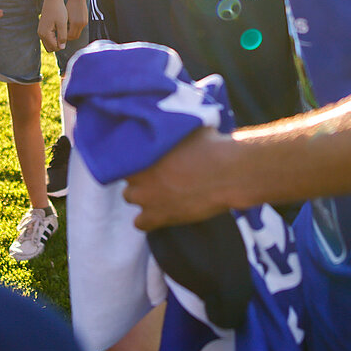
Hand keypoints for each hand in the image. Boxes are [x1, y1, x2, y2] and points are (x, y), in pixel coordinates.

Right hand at [38, 0, 66, 52]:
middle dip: (58, 45)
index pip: (54, 47)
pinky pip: (48, 39)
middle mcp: (41, 34)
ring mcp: (40, 32)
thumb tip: (62, 47)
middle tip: (65, 36)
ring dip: (56, 42)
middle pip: (50, 47)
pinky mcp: (42, 29)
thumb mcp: (62, 24)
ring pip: (48, 44)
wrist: (52, 1)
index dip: (62, 45)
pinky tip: (60, 32)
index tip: (67, 36)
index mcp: (45, 34)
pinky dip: (53, 38)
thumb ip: (62, 36)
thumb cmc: (59, 11)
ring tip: (63, 33)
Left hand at [64, 0, 88, 42]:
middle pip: (75, 36)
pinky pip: (80, 28)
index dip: (65, 37)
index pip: (70, 36)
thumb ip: (64, 25)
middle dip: (69, 37)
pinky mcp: (86, 21)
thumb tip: (61, 33)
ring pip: (78, 33)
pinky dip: (75, 29)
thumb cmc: (70, 5)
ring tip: (66, 29)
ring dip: (72, 33)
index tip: (61, 35)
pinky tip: (71, 25)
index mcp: (75, 23)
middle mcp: (81, 24)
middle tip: (63, 35)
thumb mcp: (65, 16)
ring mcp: (84, 23)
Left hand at [121, 129, 237, 229]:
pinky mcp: (158, 216)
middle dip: (139, 174)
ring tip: (160, 191)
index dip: (136, 155)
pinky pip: (140, 223)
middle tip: (157, 172)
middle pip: (126, 175)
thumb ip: (168, 132)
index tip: (148, 156)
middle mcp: (138, 174)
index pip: (122, 153)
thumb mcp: (186, 129)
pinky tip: (161, 211)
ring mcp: (146, 196)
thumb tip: (166, 127)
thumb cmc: (211, 146)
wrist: (228, 173)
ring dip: (141, 194)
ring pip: (129, 197)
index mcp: (141, 150)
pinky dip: (148, 219)